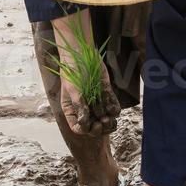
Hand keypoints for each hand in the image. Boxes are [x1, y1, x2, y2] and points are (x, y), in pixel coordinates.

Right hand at [51, 11, 119, 136]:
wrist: (83, 56)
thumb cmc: (73, 72)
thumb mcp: (73, 90)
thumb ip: (79, 106)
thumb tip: (84, 123)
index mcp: (72, 110)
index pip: (78, 128)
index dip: (86, 129)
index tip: (92, 125)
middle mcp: (84, 109)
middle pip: (93, 127)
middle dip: (99, 128)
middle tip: (103, 122)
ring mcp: (96, 103)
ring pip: (104, 120)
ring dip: (108, 121)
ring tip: (109, 118)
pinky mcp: (105, 96)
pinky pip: (112, 108)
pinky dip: (114, 110)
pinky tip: (113, 108)